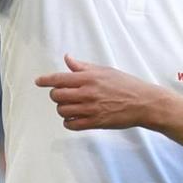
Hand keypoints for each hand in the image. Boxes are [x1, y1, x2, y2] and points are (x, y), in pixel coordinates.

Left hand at [35, 54, 170, 130]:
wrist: (143, 103)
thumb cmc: (125, 84)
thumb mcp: (104, 70)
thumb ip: (83, 66)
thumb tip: (68, 58)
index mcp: (89, 77)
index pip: (60, 78)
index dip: (46, 80)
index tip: (38, 81)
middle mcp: (87, 92)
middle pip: (57, 95)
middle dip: (55, 95)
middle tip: (62, 94)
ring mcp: (91, 109)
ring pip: (62, 110)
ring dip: (62, 108)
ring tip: (70, 106)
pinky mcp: (95, 122)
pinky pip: (72, 124)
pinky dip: (68, 121)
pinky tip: (73, 118)